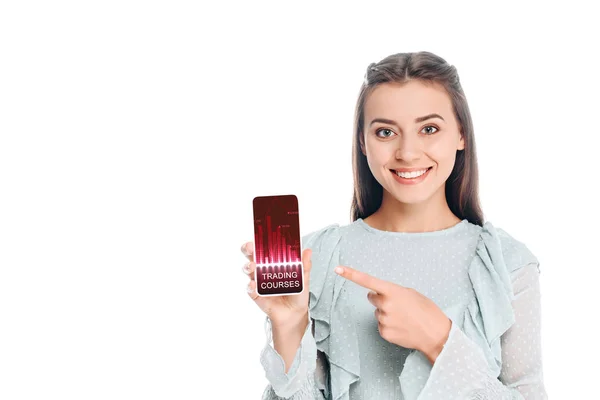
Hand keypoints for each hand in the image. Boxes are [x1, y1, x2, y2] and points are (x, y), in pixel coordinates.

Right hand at [241, 241, 312, 327]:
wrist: (294, 313)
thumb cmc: (296, 292)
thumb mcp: (303, 278)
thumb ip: (304, 265)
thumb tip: (308, 250)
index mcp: (273, 262)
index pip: (264, 248)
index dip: (259, 241)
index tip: (258, 235)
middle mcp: (262, 270)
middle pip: (251, 256)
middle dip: (248, 249)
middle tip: (250, 247)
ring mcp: (258, 282)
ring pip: (248, 271)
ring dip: (248, 266)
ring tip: (253, 266)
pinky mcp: (256, 295)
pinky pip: (250, 290)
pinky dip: (250, 286)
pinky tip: (253, 284)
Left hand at [334, 265, 450, 362]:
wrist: (436, 334)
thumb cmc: (426, 310)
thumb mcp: (411, 293)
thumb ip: (393, 292)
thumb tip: (380, 295)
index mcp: (392, 291)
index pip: (367, 280)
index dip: (351, 274)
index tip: (338, 268)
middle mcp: (385, 305)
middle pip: (372, 298)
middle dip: (381, 299)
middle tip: (398, 305)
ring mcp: (383, 320)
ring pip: (378, 313)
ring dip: (387, 313)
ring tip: (404, 318)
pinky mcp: (384, 333)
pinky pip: (381, 326)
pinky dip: (389, 326)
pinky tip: (402, 327)